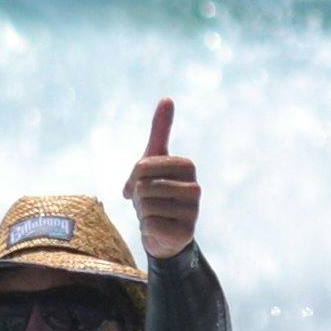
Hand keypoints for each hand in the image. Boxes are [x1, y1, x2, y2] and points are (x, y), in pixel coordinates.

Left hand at [122, 97, 196, 259]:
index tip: (143, 182)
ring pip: (147, 206)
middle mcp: (196, 187)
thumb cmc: (157, 190)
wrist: (164, 230)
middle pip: (144, 186)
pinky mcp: (186, 232)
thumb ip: (160, 130)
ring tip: (154, 214)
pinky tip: (158, 228)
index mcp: (187, 166)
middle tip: (148, 202)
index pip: (143, 166)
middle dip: (138, 196)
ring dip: (142, 213)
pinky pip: (150, 225)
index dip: (134, 177)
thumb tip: (167, 98)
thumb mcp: (154, 159)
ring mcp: (193, 211)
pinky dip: (146, 228)